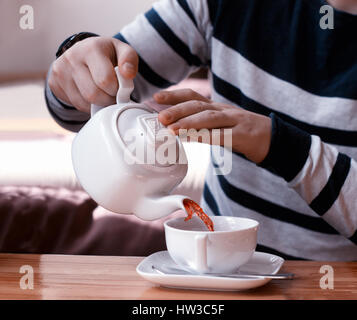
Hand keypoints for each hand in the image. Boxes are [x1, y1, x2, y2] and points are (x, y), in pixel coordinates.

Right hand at [48, 37, 138, 112]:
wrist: (83, 53)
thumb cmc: (106, 54)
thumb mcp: (122, 51)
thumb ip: (130, 59)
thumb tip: (128, 73)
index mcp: (91, 48)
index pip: (105, 80)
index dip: (116, 89)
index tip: (120, 87)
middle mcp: (71, 58)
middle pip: (93, 94)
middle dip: (108, 99)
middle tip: (113, 94)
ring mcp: (60, 72)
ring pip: (84, 103)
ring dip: (99, 104)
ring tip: (103, 93)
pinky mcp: (54, 84)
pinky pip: (76, 105)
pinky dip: (88, 105)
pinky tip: (92, 95)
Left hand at [154, 89, 271, 163]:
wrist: (274, 139)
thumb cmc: (242, 132)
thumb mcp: (221, 125)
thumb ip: (202, 126)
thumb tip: (177, 130)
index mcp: (217, 107)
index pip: (193, 96)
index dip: (174, 95)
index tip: (156, 97)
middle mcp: (224, 110)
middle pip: (198, 105)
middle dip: (177, 110)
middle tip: (160, 117)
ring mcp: (235, 121)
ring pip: (209, 118)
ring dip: (188, 123)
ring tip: (171, 129)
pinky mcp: (243, 135)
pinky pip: (222, 135)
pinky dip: (206, 136)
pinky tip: (192, 139)